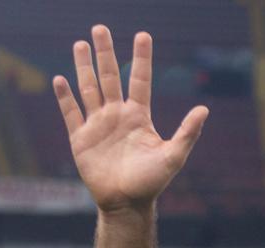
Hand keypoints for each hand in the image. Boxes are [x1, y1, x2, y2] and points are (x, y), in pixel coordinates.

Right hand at [53, 25, 208, 212]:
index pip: (140, 80)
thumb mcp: (173, 156)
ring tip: (80, 44)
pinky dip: (65, 97)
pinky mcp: (81, 139)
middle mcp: (117, 115)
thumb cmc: (151, 182)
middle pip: (109, 76)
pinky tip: (60, 79)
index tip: (143, 35)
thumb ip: (188, 133)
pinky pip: (71, 113)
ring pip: (88, 89)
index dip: (141, 58)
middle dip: (104, 53)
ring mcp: (98, 125)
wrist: (127, 203)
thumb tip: (204, 109)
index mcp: (138, 116)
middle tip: (100, 27)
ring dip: (84, 67)